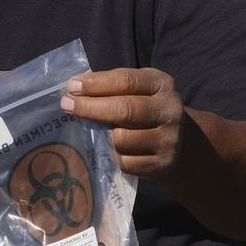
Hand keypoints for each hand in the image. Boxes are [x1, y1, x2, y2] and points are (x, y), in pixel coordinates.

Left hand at [62, 68, 187, 178]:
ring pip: (122, 140)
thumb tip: (73, 89)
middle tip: (67, 105)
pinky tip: (111, 151)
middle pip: (125, 110)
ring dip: (103, 137)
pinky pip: (126, 163)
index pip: (126, 81)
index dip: (97, 84)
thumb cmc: (145, 108)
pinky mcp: (163, 164)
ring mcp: (169, 139)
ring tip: (97, 133)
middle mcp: (170, 111)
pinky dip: (113, 157)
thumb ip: (111, 85)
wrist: (179, 142)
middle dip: (90, 108)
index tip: (71, 87)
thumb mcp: (137, 88)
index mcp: (162, 85)